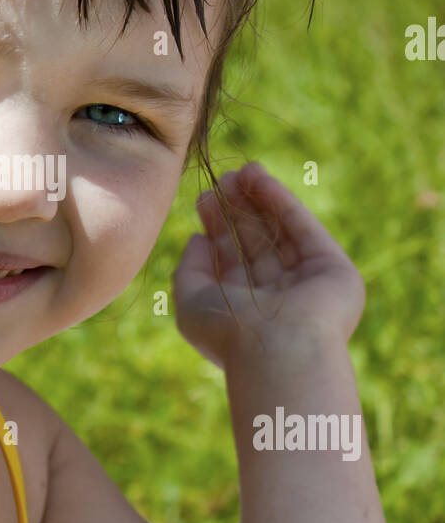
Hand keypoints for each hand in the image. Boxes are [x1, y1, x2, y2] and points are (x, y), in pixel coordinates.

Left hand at [172, 162, 365, 370]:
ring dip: (260, 199)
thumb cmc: (229, 332)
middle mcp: (278, 297)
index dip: (218, 226)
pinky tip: (260, 179)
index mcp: (246, 309)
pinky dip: (282, 201)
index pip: (232, 259)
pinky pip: (304, 228)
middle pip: (256, 242)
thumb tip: (197, 239)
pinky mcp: (332, 269)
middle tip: (222, 179)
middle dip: (239, 209)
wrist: (279, 351)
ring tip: (241, 171)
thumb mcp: (192, 301)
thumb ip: (190, 269)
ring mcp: (307, 283)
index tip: (204, 198)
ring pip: (280, 231)